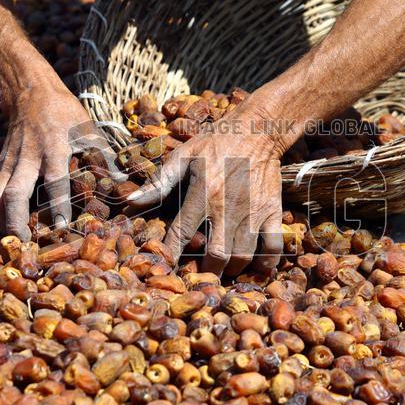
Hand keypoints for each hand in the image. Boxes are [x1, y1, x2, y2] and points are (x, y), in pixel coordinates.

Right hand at [0, 76, 121, 239]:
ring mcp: (9, 163)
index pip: (55, 182)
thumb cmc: (65, 114)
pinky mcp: (0, 167)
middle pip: (13, 195)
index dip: (58, 206)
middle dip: (16, 223)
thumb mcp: (90, 131)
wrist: (30, 94)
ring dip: (0, 222)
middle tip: (27, 244)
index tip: (62, 227)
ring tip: (13, 241)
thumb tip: (126, 183)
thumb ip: (106, 158)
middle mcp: (27, 159)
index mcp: (53, 148)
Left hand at [127, 108, 284, 274]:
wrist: (256, 130)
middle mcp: (228, 206)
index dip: (171, 255)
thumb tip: (131, 202)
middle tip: (198, 275)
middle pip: (218, 255)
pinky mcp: (273, 211)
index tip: (165, 269)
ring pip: (243, 255)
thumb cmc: (214, 143)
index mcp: (203, 192)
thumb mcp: (182, 157)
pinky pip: (273, 247)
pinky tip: (255, 267)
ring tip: (222, 270)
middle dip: (206, 271)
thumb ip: (158, 182)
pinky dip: (265, 263)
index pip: (182, 233)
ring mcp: (254, 211)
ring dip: (231, 269)